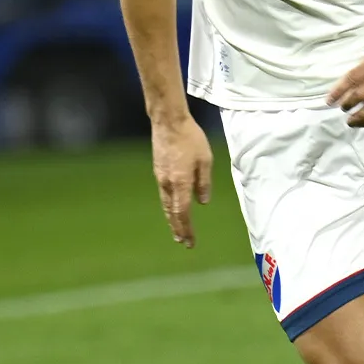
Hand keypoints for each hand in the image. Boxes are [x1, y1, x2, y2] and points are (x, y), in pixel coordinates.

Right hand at [151, 115, 212, 246]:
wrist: (168, 122)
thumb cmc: (191, 139)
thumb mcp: (206, 160)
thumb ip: (204, 183)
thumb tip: (202, 202)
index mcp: (181, 183)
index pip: (183, 213)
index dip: (187, 229)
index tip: (189, 242)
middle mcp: (168, 184)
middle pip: (171, 213)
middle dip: (178, 228)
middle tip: (182, 241)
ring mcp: (160, 178)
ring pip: (166, 204)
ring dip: (171, 219)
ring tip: (176, 229)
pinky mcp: (158, 171)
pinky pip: (163, 194)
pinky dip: (169, 206)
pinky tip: (172, 207)